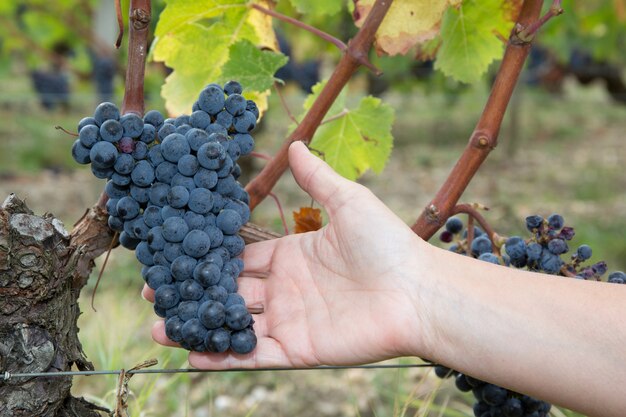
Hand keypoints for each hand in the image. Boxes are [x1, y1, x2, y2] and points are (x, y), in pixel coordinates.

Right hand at [145, 141, 431, 368]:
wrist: (417, 291)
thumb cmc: (387, 244)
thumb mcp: (348, 201)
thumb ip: (316, 177)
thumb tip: (294, 141)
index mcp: (293, 255)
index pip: (242, 257)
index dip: (210, 255)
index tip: (176, 251)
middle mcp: (286, 289)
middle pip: (230, 291)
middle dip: (194, 291)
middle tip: (156, 289)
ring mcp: (290, 320)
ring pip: (235, 325)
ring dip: (198, 326)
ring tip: (159, 327)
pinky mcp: (299, 349)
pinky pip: (255, 355)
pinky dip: (224, 357)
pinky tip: (192, 355)